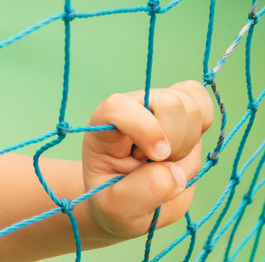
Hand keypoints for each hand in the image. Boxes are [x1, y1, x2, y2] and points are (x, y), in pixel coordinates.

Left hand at [83, 81, 213, 240]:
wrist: (130, 204)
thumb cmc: (117, 202)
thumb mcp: (118, 209)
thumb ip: (143, 191)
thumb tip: (174, 171)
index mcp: (103, 129)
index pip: (119, 107)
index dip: (144, 128)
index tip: (156, 157)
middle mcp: (130, 110)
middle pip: (167, 103)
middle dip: (175, 142)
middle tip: (159, 165)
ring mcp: (156, 109)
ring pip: (188, 104)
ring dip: (189, 141)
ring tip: (169, 162)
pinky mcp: (180, 116)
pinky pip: (200, 98)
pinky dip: (205, 121)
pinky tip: (187, 144)